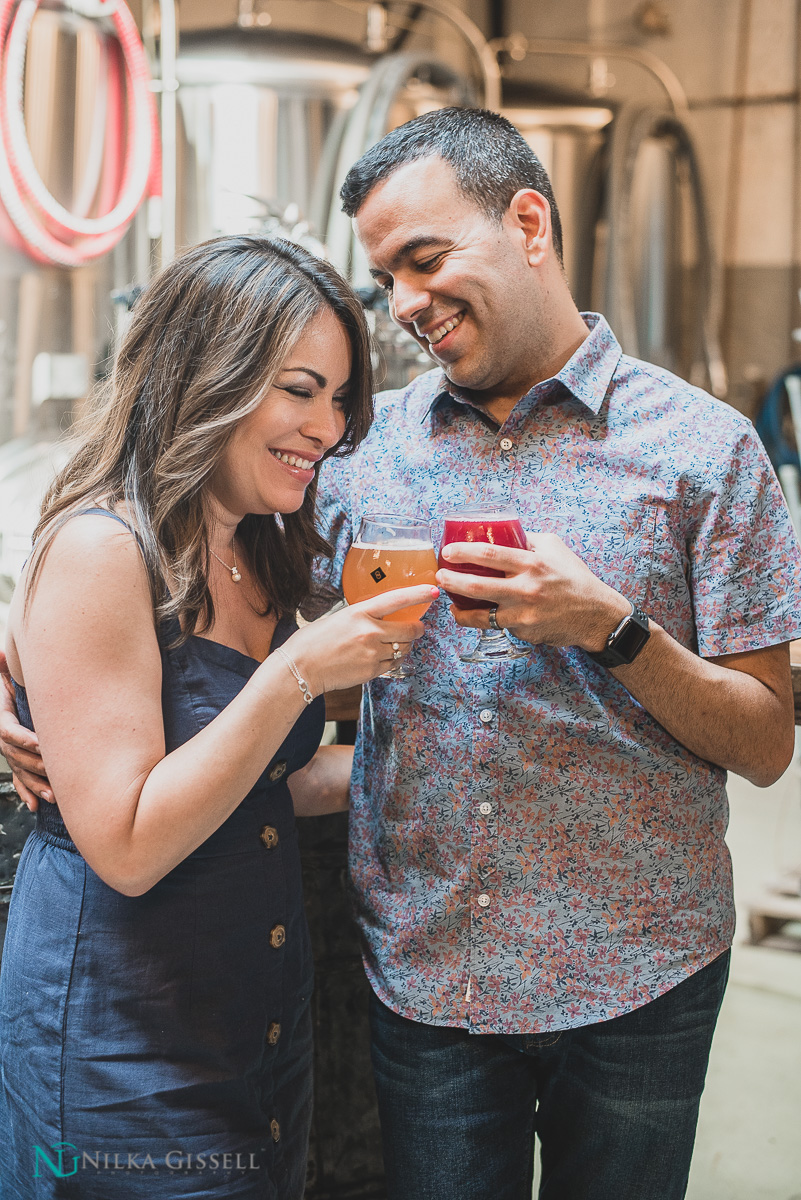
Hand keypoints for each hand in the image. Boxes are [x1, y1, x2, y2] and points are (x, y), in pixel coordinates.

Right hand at [0, 649, 52, 811]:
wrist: (4, 699)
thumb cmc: (9, 687)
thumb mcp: (5, 679)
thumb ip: (4, 670)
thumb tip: (2, 654)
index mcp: (1, 720)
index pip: (9, 732)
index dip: (24, 739)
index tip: (40, 744)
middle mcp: (3, 740)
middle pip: (17, 757)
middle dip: (36, 766)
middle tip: (55, 773)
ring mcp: (10, 753)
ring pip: (21, 773)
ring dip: (35, 785)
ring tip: (53, 797)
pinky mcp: (17, 762)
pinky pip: (19, 781)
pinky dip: (27, 792)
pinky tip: (36, 806)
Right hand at [286, 585, 438, 694]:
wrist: (300, 668)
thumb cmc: (312, 642)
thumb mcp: (338, 618)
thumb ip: (361, 617)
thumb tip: (377, 617)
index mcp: (359, 613)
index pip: (397, 599)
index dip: (418, 594)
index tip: (433, 590)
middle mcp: (370, 632)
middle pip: (409, 629)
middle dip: (417, 629)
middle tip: (417, 627)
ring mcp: (372, 653)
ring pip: (404, 649)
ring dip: (404, 645)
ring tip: (394, 644)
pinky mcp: (372, 671)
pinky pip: (393, 664)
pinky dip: (392, 660)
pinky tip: (380, 657)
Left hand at [436, 534, 629, 649]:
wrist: (595, 615)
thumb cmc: (574, 578)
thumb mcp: (555, 548)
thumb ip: (529, 540)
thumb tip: (503, 532)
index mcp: (533, 564)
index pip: (491, 555)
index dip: (464, 553)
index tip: (448, 552)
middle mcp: (526, 589)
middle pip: (478, 587)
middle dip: (452, 582)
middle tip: (440, 577)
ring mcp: (523, 614)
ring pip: (482, 615)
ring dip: (461, 611)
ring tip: (451, 604)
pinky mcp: (524, 632)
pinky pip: (499, 625)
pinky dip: (488, 620)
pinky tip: (477, 615)